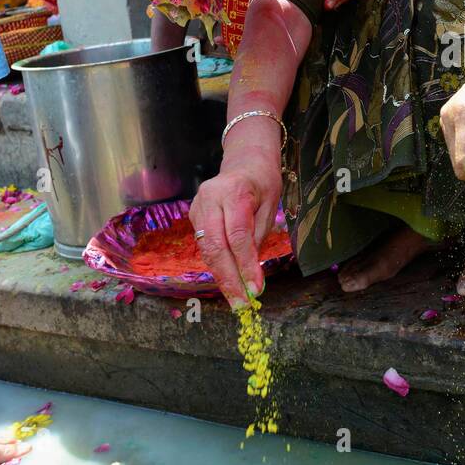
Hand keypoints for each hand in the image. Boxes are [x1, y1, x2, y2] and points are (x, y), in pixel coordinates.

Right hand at [188, 135, 283, 307]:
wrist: (245, 161)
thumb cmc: (263, 183)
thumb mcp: (270, 206)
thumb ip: (258, 237)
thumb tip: (250, 273)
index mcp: (234, 192)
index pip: (237, 236)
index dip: (245, 265)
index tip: (255, 288)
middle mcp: (210, 198)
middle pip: (215, 246)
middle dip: (228, 278)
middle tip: (241, 303)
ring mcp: (198, 206)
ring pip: (206, 249)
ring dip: (220, 276)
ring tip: (235, 298)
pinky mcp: (193, 214)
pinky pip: (204, 244)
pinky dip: (216, 264)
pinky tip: (227, 280)